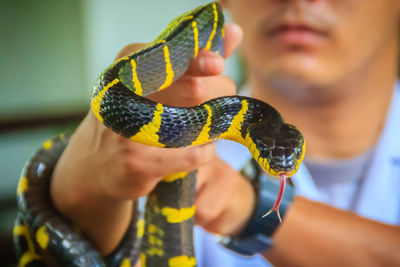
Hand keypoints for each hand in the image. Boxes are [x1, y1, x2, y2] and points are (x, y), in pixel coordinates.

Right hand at [50, 23, 247, 254]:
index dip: (201, 60)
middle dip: (221, 96)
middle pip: (195, 89)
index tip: (217, 66)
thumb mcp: (154, 81)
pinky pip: (194, 154)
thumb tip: (235, 32)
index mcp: (129, 63)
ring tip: (209, 126)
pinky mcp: (138, 162)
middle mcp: (125, 92)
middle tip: (224, 104)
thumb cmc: (133, 115)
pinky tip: (201, 149)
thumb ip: (195, 58)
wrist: (94, 165)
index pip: (174, 54)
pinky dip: (206, 152)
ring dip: (214, 126)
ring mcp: (129, 128)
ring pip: (197, 123)